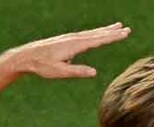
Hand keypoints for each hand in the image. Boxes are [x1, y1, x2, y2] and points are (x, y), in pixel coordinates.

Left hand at [6, 23, 131, 78]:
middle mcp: (73, 39)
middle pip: (97, 34)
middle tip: (127, 29)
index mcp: (74, 45)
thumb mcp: (60, 72)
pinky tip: (98, 34)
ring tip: (117, 27)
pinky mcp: (66, 40)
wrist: (26, 56)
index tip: (124, 34)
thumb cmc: (42, 66)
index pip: (98, 40)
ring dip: (105, 30)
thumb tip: (94, 72)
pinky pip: (85, 35)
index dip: (112, 37)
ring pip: (92, 33)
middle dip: (112, 32)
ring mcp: (70, 38)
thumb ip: (77, 71)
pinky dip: (95, 33)